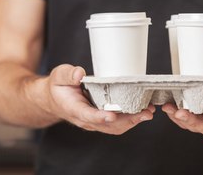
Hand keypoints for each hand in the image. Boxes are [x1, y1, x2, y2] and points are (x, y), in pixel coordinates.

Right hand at [40, 64, 154, 134]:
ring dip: (133, 122)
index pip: (88, 115)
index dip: (100, 117)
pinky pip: (117, 125)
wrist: (55, 99)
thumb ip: (68, 74)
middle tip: (145, 113)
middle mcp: (85, 119)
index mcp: (74, 108)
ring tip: (148, 113)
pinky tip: (142, 112)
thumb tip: (79, 74)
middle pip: (108, 126)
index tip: (112, 115)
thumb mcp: (59, 75)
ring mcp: (94, 122)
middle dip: (128, 121)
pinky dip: (131, 120)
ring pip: (115, 128)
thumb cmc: (58, 87)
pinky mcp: (101, 120)